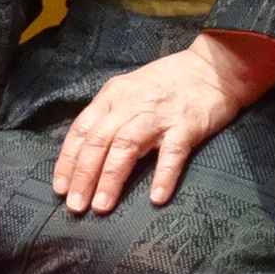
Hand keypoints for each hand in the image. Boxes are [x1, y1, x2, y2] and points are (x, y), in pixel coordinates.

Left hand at [54, 32, 274, 215]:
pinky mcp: (187, 125)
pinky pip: (172, 152)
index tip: (60, 188)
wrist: (214, 66)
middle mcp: (131, 104)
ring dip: (111, 178)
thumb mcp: (131, 89)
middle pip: (99, 141)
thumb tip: (89, 151)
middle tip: (76, 206)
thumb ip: (111, 114)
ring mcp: (159, 115)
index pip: (82, 130)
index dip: (68, 160)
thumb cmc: (170, 81)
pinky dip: (163, 175)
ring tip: (102, 206)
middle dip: (84, 175)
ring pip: (126, 146)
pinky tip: (156, 198)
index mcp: (113, 95)